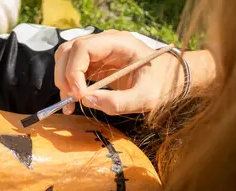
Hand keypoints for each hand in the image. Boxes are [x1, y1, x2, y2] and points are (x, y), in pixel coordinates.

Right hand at [54, 30, 185, 114]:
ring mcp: (98, 53)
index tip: (79, 95)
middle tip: (71, 100)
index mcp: (118, 43)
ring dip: (63, 81)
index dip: (74, 71)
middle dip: (64, 76)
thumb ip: (117, 102)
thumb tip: (86, 101)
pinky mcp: (95, 65)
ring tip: (70, 103)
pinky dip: (68, 86)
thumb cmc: (163, 85)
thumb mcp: (145, 98)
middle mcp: (104, 43)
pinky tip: (73, 103)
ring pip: (65, 59)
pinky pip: (72, 71)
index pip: (82, 48)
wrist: (172, 80)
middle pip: (68, 51)